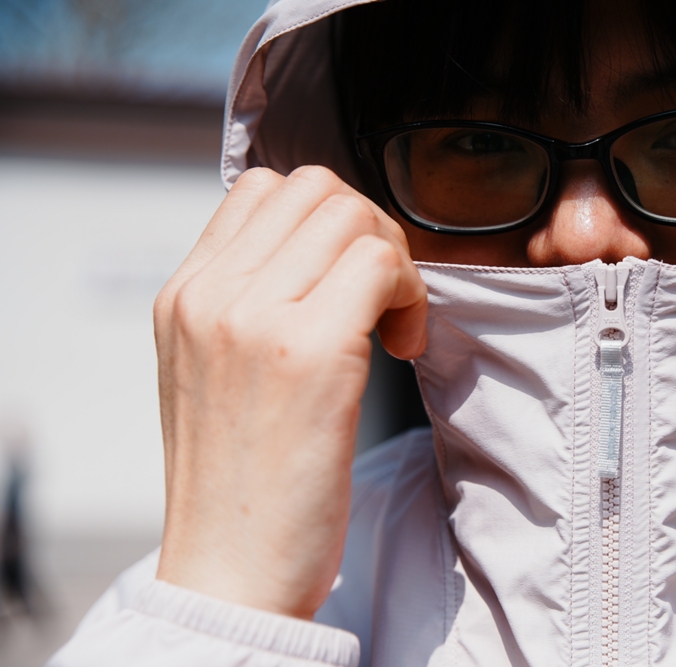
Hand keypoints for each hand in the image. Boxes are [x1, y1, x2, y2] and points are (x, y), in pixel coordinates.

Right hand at [153, 166, 426, 618]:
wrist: (230, 567)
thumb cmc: (239, 481)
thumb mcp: (210, 373)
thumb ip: (246, 303)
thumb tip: (318, 254)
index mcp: (184, 295)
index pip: (265, 188)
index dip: (328, 221)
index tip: (350, 281)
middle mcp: (211, 295)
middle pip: (318, 189)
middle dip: (371, 233)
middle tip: (383, 301)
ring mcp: (255, 317)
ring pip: (354, 218)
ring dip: (395, 263)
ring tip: (390, 327)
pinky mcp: (310, 351)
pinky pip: (382, 265)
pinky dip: (410, 294)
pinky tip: (400, 345)